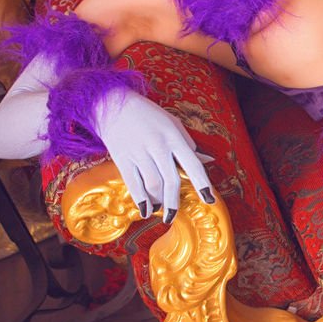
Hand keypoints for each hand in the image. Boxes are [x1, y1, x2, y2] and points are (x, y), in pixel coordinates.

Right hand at [92, 89, 213, 223]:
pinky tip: (146, 210)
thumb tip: (208, 161)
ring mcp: (139, 153)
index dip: (202, 184)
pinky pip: (133, 184)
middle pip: (170, 180)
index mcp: (174, 137)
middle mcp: (158, 146)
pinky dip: (140, 200)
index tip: (209, 200)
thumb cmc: (149, 115)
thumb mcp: (173, 124)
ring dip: (158, 202)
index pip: (193, 164)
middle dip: (174, 202)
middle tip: (174, 216)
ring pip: (152, 185)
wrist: (113, 105)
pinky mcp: (122, 159)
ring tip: (161, 210)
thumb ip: (189, 144)